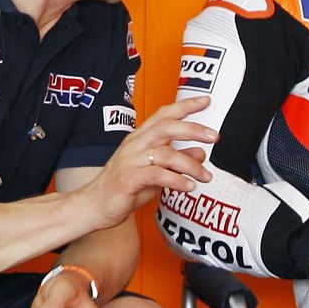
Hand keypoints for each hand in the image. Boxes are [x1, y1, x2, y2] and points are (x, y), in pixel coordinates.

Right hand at [79, 95, 216, 229]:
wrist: (94, 206)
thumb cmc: (123, 188)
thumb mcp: (155, 172)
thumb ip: (176, 161)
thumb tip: (200, 152)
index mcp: (139, 138)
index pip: (163, 115)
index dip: (185, 106)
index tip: (206, 101)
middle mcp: (134, 145)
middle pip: (166, 127)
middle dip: (193, 129)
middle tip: (214, 136)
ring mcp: (130, 161)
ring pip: (165, 153)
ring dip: (190, 164)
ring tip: (205, 176)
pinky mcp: (128, 179)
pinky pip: (157, 175)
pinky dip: (176, 180)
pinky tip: (188, 186)